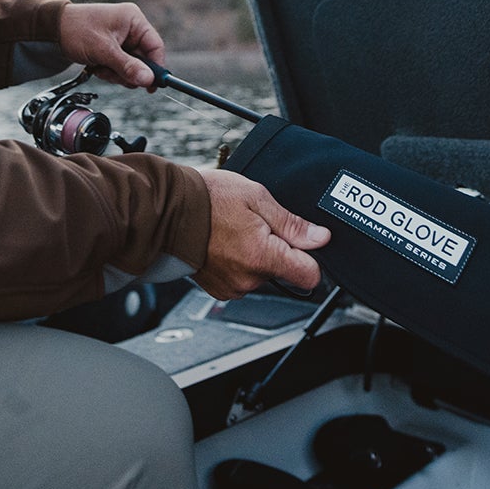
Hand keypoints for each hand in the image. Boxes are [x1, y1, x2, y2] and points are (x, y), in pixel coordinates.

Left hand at [57, 2, 165, 88]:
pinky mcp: (112, 48)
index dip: (155, 68)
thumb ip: (127, 66)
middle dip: (128, 72)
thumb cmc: (76, 30)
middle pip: (143, 59)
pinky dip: (109, 71)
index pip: (155, 46)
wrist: (51, 30)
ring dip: (116, 73)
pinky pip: (119, 66)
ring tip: (100, 67)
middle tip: (115, 76)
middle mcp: (130, 28)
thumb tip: (148, 80)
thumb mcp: (103, 50)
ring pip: (130, 66)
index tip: (152, 86)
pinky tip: (96, 66)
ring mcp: (121, 38)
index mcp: (133, 20)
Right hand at [193, 169, 331, 299]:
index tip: (303, 241)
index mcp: (262, 257)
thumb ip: (292, 224)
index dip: (312, 256)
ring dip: (257, 256)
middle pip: (284, 272)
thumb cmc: (208, 198)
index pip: (310, 275)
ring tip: (236, 232)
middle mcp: (248, 280)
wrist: (169, 209)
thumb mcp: (257, 198)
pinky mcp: (218, 290)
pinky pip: (243, 279)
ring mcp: (231, 287)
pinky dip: (239, 263)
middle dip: (277, 249)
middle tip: (256, 224)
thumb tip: (320, 238)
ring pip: (262, 275)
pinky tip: (226, 243)